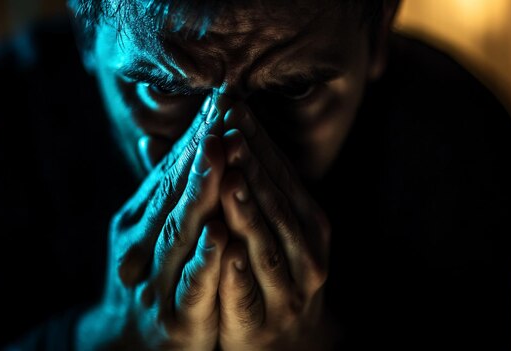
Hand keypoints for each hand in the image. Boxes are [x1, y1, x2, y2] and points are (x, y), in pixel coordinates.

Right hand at [76, 96, 228, 349]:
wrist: (126, 344)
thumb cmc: (148, 276)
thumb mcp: (147, 230)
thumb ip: (156, 186)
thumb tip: (151, 136)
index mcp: (136, 221)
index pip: (168, 172)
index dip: (194, 137)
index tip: (219, 101)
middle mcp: (140, 245)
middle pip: (173, 193)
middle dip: (199, 153)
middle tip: (222, 115)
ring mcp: (154, 280)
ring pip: (180, 231)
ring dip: (202, 192)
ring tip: (222, 155)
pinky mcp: (174, 315)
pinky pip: (191, 283)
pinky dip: (204, 258)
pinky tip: (221, 233)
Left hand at [217, 105, 330, 349]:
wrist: (282, 339)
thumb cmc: (264, 270)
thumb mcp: (263, 225)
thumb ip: (242, 181)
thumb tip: (204, 130)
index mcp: (306, 220)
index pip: (280, 171)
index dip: (256, 139)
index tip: (231, 105)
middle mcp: (307, 249)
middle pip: (277, 200)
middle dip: (251, 164)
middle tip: (227, 128)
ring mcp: (291, 285)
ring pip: (268, 241)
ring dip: (249, 210)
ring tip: (229, 179)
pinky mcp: (266, 318)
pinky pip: (251, 292)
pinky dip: (239, 270)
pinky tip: (225, 249)